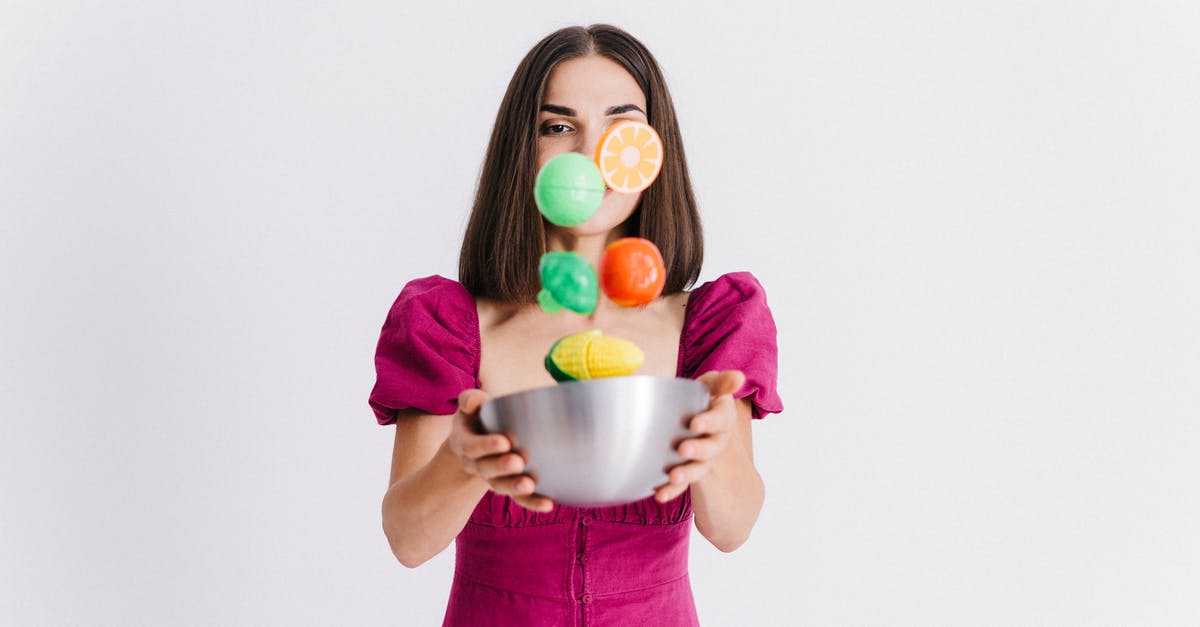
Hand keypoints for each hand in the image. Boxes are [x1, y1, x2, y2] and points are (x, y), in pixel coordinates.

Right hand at [446, 389, 554, 511]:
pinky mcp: (508, 486)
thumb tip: (475, 402)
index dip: (485, 446)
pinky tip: (548, 504)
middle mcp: (476, 463)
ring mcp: (492, 477)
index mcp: (465, 442)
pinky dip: (532, 502)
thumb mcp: (470, 406)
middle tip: (518, 462)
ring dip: (514, 488)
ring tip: (529, 485)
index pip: (471, 446)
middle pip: (485, 469)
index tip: (504, 442)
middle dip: (501, 467)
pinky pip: (518, 499)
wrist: (477, 439)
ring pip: (500, 486)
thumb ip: (470, 401)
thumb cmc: (477, 416)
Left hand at [653, 370, 746, 502]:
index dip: (710, 422)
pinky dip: (672, 490)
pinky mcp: (688, 472)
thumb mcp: (709, 386)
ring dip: (687, 473)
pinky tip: (660, 494)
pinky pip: (682, 485)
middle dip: (699, 448)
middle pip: (712, 446)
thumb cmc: (699, 398)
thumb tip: (739, 377)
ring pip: (699, 468)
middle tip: (683, 448)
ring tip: (674, 476)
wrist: (690, 420)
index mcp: (721, 416)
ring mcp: (703, 458)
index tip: (695, 423)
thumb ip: (721, 382)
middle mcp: (716, 439)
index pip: (721, 418)